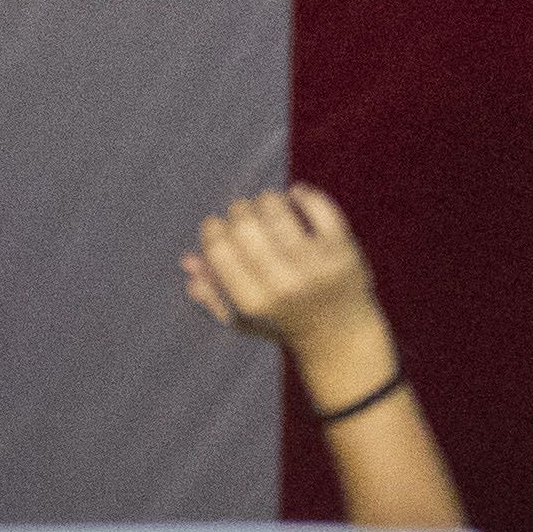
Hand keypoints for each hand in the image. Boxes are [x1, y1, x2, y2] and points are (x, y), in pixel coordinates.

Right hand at [183, 183, 393, 406]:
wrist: (342, 337)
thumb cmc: (282, 323)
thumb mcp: (242, 319)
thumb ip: (212, 294)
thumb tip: (188, 260)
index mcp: (253, 301)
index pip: (219, 250)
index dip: (212, 229)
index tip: (217, 224)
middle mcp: (284, 283)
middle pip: (244, 226)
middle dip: (237, 210)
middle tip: (242, 211)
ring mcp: (316, 265)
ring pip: (278, 211)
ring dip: (266, 199)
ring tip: (267, 202)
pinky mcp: (344, 250)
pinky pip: (320, 207)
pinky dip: (304, 194)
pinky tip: (296, 194)